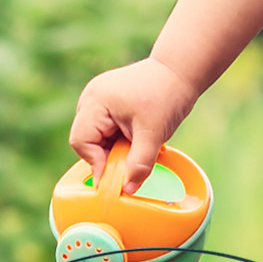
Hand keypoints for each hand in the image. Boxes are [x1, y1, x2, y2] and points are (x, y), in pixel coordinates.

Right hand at [68, 58, 198, 192]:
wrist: (180, 71)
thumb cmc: (166, 95)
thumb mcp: (154, 134)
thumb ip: (139, 163)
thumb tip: (128, 190)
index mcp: (95, 101)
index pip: (82, 141)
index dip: (97, 162)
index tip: (116, 177)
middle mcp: (90, 98)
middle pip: (87, 140)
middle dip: (108, 153)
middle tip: (133, 155)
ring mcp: (98, 98)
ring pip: (97, 136)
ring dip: (116, 146)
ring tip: (139, 141)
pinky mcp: (107, 101)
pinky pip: (106, 128)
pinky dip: (120, 137)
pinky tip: (138, 134)